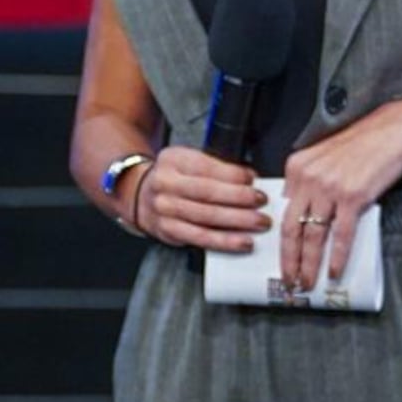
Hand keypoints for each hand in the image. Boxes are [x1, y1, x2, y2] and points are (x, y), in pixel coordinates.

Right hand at [139, 145, 269, 251]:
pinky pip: (200, 238)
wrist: (139, 193)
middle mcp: (165, 184)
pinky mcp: (168, 230)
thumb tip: (250, 180)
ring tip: (259, 222)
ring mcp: (164, 209)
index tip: (254, 179)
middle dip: (240, 198)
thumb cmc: (174, 176)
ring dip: (237, 222)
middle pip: (208, 193)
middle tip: (262, 201)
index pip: (208, 167)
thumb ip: (216, 167)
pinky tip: (242, 241)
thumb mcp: (189, 159)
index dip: (234, 175)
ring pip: (206, 217)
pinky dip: (224, 241)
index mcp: (174, 160)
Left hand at [277, 100, 401, 292]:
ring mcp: (330, 188)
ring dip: (309, 264)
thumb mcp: (325, 155)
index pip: (281, 211)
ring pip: (313, 236)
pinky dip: (337, 257)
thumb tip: (302, 211)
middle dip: (288, 260)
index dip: (279, 239)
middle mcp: (308, 177)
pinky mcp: (354, 197)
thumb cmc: (365, 143)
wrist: (396, 132)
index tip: (280, 257)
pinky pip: (341, 235)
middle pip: (291, 228)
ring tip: (308, 281)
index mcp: (297, 167)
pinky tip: (334, 270)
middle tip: (288, 280)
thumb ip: (308, 180)